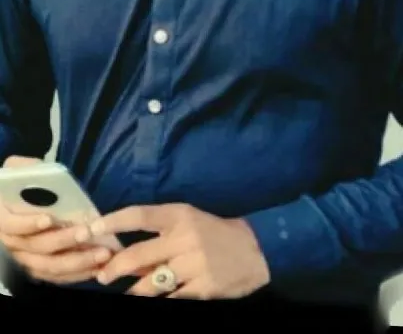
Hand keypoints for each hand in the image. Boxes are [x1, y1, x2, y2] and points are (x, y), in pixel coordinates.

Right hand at [0, 156, 111, 284]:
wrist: (15, 202)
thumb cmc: (20, 185)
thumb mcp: (18, 171)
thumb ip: (26, 168)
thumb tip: (42, 170)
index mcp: (4, 219)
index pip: (12, 225)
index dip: (29, 224)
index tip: (49, 218)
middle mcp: (13, 243)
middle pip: (37, 248)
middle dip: (63, 241)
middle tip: (87, 232)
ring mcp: (26, 259)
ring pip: (49, 267)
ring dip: (76, 262)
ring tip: (101, 253)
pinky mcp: (39, 269)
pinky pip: (57, 277)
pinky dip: (77, 274)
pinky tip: (97, 267)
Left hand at [86, 203, 269, 298]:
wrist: (257, 250)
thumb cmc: (216, 233)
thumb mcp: (189, 223)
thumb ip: (161, 236)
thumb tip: (127, 253)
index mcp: (179, 215)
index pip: (138, 215)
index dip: (112, 222)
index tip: (90, 229)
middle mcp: (184, 237)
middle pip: (138, 254)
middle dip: (114, 268)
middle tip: (102, 276)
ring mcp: (194, 264)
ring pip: (151, 282)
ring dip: (133, 291)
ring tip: (125, 294)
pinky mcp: (203, 288)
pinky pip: (172, 299)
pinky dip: (160, 301)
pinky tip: (153, 300)